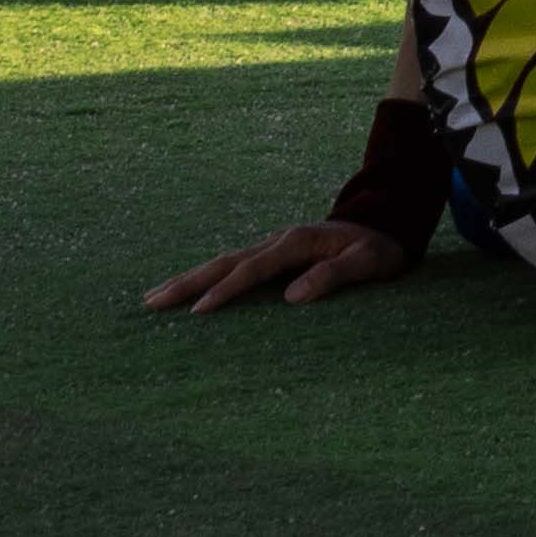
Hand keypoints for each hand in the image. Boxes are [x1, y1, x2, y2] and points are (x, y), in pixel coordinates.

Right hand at [142, 217, 416, 312]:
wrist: (384, 226)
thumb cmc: (378, 250)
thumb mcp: (368, 262)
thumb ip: (334, 275)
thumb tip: (292, 297)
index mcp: (297, 242)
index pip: (253, 269)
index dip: (226, 289)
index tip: (198, 311)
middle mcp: (277, 241)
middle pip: (225, 262)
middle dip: (187, 282)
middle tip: (151, 302)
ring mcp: (271, 246)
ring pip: (222, 262)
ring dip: (188, 278)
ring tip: (153, 298)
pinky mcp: (271, 255)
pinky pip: (232, 266)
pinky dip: (206, 278)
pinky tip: (185, 292)